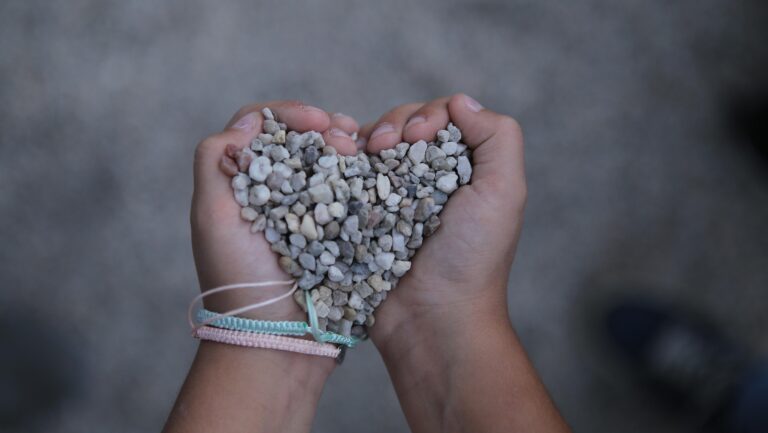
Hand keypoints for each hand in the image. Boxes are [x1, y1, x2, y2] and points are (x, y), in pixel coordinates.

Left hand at [190, 101, 359, 320]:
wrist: (277, 334)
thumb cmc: (238, 278)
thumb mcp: (211, 216)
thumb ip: (214, 160)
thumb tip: (248, 122)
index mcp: (240, 182)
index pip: (261, 127)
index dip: (289, 115)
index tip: (318, 121)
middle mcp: (272, 190)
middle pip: (299, 140)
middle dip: (324, 127)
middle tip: (347, 135)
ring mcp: (305, 208)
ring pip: (325, 161)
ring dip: (345, 146)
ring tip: (363, 146)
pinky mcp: (332, 228)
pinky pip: (347, 191)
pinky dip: (360, 173)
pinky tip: (373, 167)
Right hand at [360, 94, 526, 349]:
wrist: (432, 318)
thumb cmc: (473, 258)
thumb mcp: (504, 193)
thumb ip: (497, 137)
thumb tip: (460, 101)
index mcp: (462, 169)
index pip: (439, 118)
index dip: (424, 117)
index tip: (416, 137)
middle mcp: (427, 179)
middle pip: (402, 127)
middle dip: (392, 126)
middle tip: (381, 147)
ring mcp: (391, 198)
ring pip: (371, 149)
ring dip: (362, 144)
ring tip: (357, 155)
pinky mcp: (361, 218)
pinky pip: (347, 180)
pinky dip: (341, 167)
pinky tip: (339, 166)